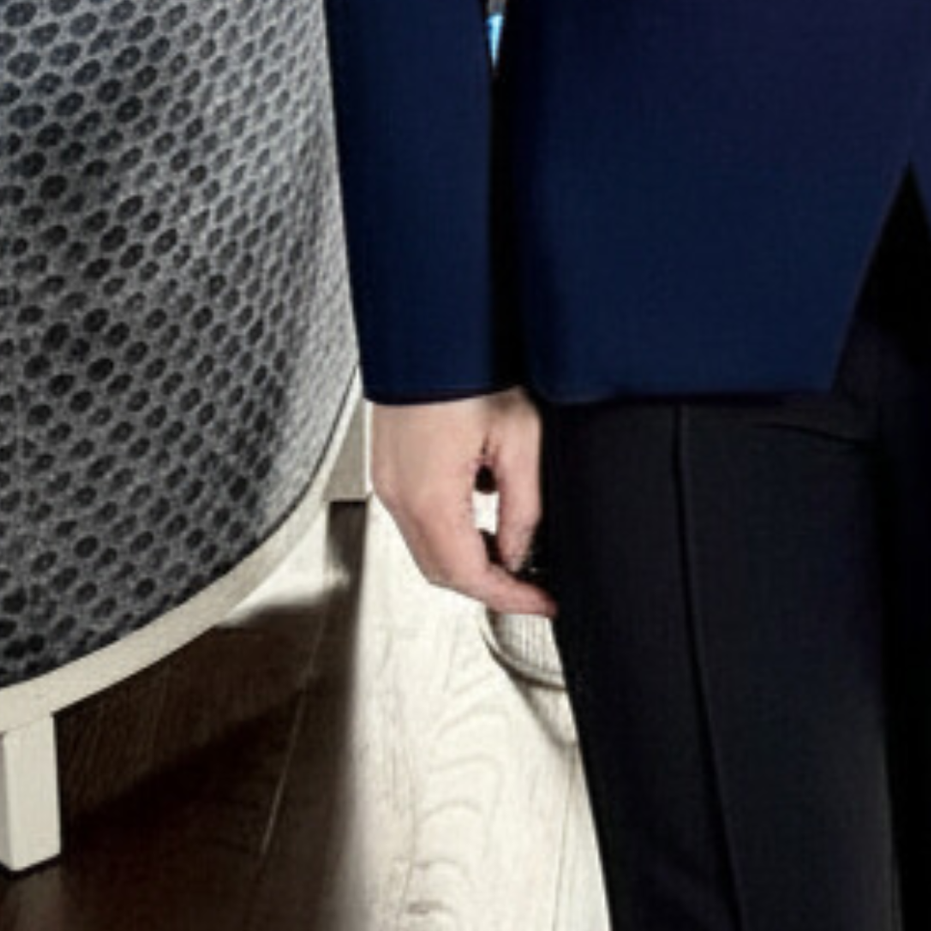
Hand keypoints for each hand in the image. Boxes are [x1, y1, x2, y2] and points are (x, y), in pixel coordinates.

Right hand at [369, 390, 554, 615]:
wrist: (432, 327)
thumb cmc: (469, 368)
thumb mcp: (520, 437)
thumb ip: (523, 505)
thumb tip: (519, 551)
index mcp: (429, 496)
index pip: (468, 576)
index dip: (510, 597)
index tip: (542, 602)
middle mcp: (399, 495)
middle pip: (442, 571)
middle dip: (489, 584)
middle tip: (532, 586)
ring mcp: (388, 481)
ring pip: (427, 548)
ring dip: (469, 557)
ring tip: (513, 548)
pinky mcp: (388, 467)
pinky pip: (418, 518)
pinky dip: (452, 529)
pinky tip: (483, 508)